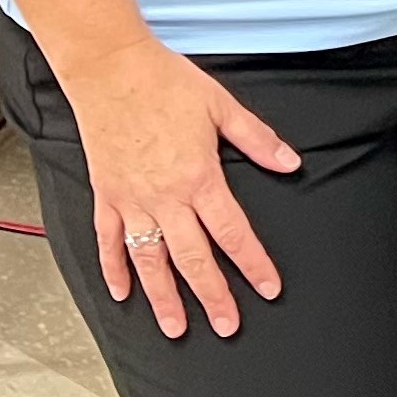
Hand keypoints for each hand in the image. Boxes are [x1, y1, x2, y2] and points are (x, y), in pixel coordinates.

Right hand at [64, 36, 299, 336]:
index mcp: (199, 177)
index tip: (268, 288)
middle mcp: (164, 196)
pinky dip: (114, 269)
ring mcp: (131, 199)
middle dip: (213, 297)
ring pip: (150, 260)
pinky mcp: (106, 194)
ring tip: (176, 328)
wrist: (110, 68)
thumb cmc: (164, 82)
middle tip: (227, 326)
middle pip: (193, 259)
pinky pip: (109, 241)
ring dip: (163, 298)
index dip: (254, 264)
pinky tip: (122, 292)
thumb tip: (291, 162)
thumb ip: (258, 140)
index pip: (233, 233)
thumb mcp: (222, 106)